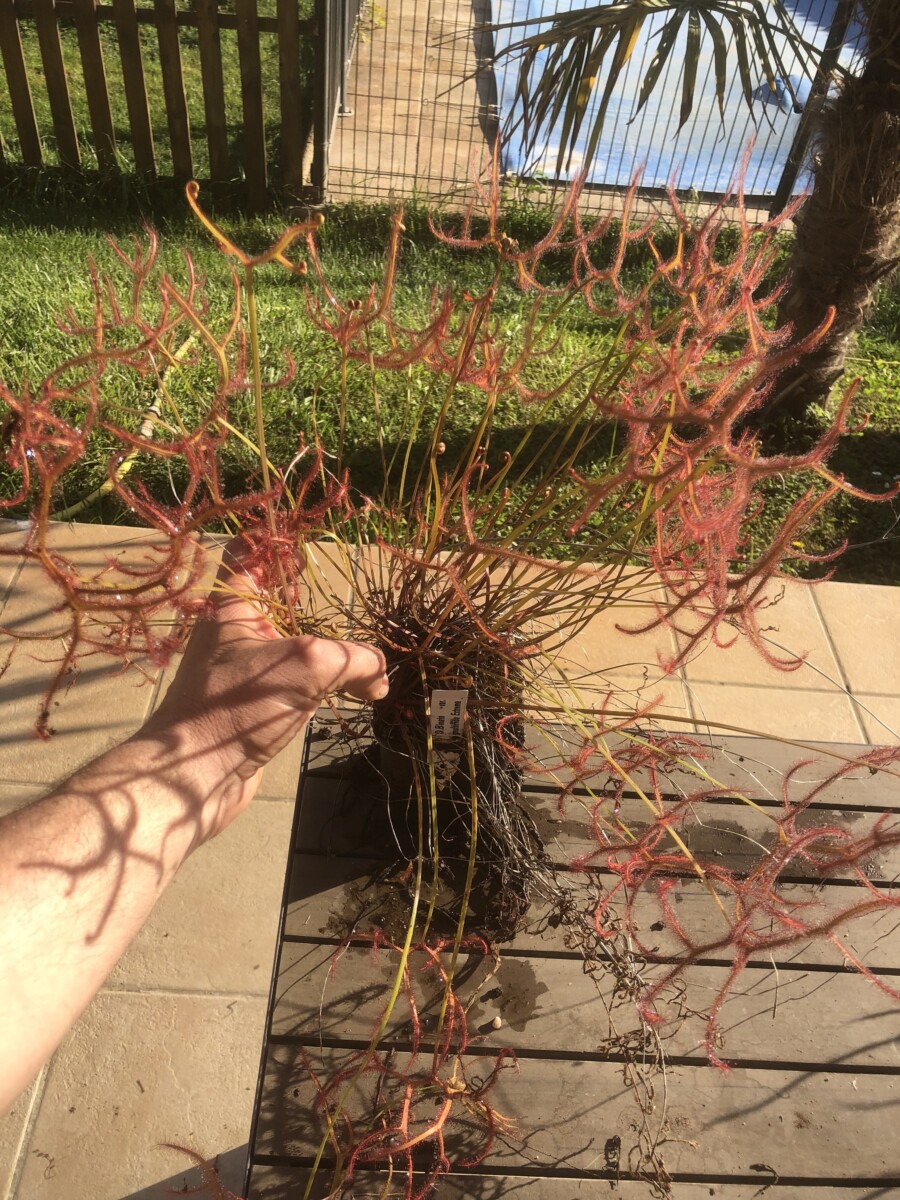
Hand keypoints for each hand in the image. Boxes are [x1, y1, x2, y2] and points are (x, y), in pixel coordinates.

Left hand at [143, 535, 387, 843]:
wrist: (194, 777)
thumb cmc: (236, 706)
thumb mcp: (307, 666)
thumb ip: (353, 659)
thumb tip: (380, 676)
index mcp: (230, 609)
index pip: (246, 554)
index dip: (276, 542)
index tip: (309, 546)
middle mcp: (232, 636)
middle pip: (273, 600)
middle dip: (308, 599)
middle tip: (341, 599)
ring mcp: (241, 674)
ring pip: (288, 646)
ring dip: (322, 647)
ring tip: (357, 652)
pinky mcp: (253, 709)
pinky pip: (293, 685)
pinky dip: (321, 685)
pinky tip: (351, 694)